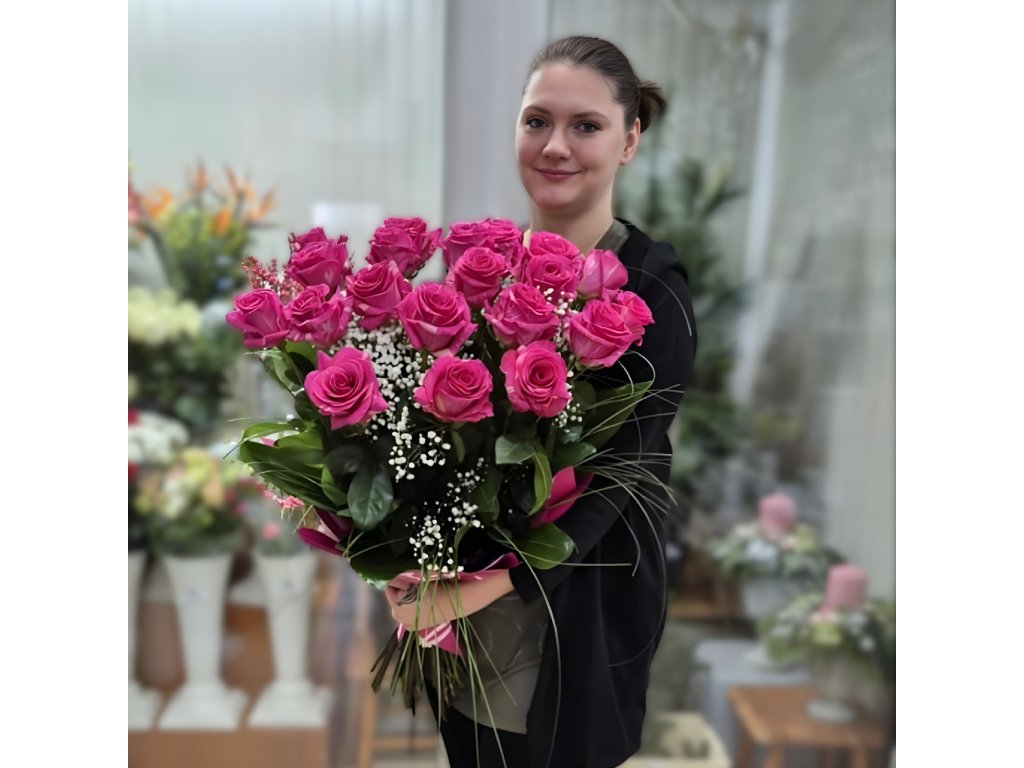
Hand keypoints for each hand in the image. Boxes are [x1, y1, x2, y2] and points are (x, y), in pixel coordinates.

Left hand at [382, 571, 516, 628]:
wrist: (456, 601)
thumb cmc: (438, 586)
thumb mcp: (419, 577)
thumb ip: (404, 579)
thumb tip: (397, 579)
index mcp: (399, 601)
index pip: (390, 587)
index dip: (399, 581)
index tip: (410, 579)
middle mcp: (399, 615)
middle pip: (393, 598)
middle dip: (401, 591)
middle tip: (415, 586)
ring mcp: (407, 623)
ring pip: (398, 608)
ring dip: (404, 601)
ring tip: (419, 595)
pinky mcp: (415, 628)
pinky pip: (406, 619)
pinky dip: (409, 613)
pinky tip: (420, 607)